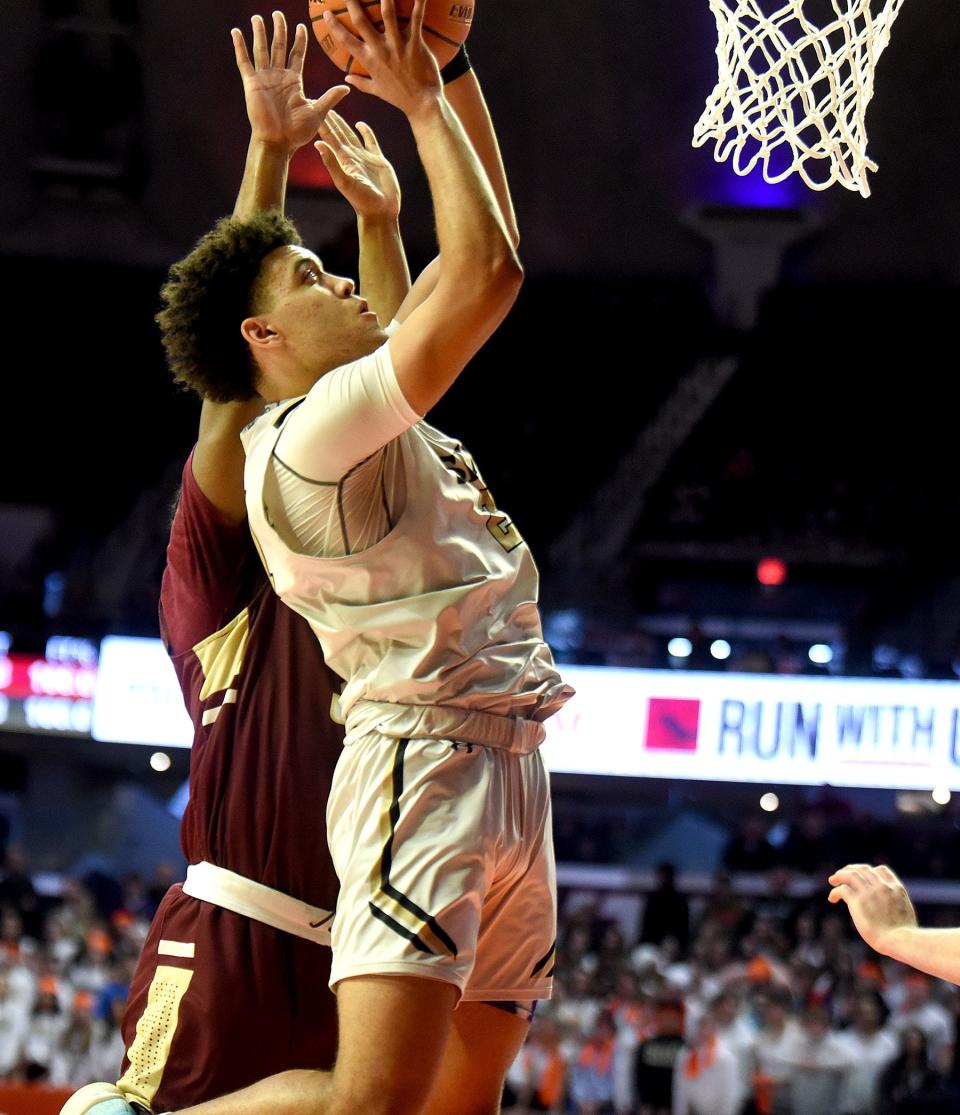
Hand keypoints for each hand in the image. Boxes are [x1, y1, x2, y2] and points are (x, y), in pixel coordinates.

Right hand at [232, 11, 349, 151]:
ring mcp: (264, 78)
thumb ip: (330, 98)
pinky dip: (240, 47)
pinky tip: (237, 32)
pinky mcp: (251, 83)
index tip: (301, 26)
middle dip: (279, 29)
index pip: (297, 54)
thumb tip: (347, 88)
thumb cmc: (297, 132)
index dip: (299, 40)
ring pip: (262, 49)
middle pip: (278, 46)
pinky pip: (244, 62)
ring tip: (258, 17)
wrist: (279, 142)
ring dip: (260, 33)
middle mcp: (278, 76)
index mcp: (294, 81)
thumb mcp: (318, 112)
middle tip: (278, 13)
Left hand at [315, 112, 400, 220]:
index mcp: (342, 160)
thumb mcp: (345, 181)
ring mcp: (364, 158)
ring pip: (351, 135)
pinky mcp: (378, 160)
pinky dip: (365, 132)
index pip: (330, 138)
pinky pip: (370, 141)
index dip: (322, 124)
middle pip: (338, 134)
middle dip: (329, 120)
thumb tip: (317, 144)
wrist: (381, 210)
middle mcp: (351, 157)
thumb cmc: (362, 200)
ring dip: (343, 123)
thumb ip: (332, 163)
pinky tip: (360, 124)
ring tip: (334, 110)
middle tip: (319, 103)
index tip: (313, 109)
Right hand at [321, 0, 441, 117]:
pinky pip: (416, 19)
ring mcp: (398, 45)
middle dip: (352, 2)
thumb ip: (361, 83)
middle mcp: (380, 50)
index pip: (346, 41)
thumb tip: (346, 79)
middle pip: (361, 21)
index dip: (334, 26)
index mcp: (369, 61)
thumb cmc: (400, 97)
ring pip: (388, 14)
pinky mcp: (415, 43)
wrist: (423, 104)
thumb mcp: (377, 91)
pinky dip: (418, 3)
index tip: (326, 13)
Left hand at [827, 863, 918, 952]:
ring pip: (850, 875)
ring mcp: (869, 893)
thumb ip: (896, 904)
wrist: (901, 940)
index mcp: (896, 888)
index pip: (881, 870)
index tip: (862, 876)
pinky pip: (842, 890)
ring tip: (832, 881)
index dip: (869, 871)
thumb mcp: (905, 912)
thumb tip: (890, 909)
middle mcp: (882, 886)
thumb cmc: (905, 934)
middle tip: (842, 874)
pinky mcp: (858, 902)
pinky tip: (832, 899)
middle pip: (863, 870)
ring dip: (839, 876)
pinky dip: (835, 892)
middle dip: (851, 870)